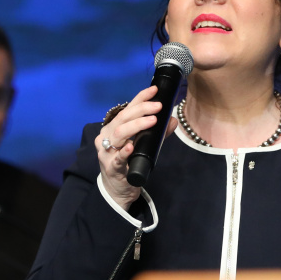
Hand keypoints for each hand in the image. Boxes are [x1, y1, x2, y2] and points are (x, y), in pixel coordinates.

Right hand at [94, 85, 160, 208]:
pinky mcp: (111, 168)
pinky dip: (124, 152)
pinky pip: (116, 158)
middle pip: (123, 118)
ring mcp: (107, 152)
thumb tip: (173, 120)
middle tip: (158, 106)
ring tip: (152, 121)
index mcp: (113, 128)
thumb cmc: (128, 163)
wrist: (118, 190)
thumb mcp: (143, 146)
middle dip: (142, 110)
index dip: (140, 98)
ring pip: (119, 134)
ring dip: (136, 126)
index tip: (154, 89)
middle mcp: (107, 137)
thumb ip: (158, 134)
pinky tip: (131, 146)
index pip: (127, 108)